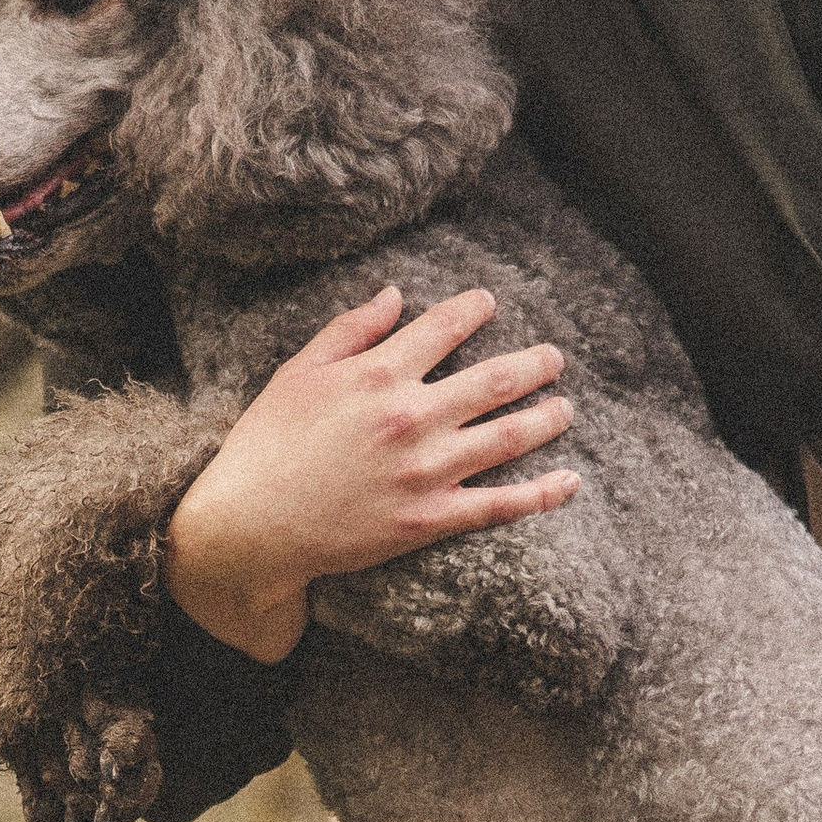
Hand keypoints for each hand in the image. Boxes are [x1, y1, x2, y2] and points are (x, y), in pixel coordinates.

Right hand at [165, 285, 575, 662]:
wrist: (251, 526)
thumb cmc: (265, 445)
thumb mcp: (298, 373)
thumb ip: (350, 330)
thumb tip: (395, 294)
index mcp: (380, 374)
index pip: (446, 327)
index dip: (475, 309)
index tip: (490, 302)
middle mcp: (413, 417)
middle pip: (495, 380)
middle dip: (534, 364)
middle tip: (554, 358)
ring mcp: (427, 471)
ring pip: (510, 436)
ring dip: (547, 418)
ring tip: (565, 407)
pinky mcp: (431, 519)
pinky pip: (501, 504)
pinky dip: (542, 493)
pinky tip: (570, 481)